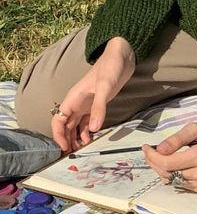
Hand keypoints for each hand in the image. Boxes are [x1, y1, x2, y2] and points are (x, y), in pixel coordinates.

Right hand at [51, 37, 134, 151]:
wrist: (121, 57)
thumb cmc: (110, 68)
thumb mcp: (104, 86)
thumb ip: (99, 107)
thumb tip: (93, 129)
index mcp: (73, 98)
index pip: (58, 119)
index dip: (58, 135)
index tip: (64, 148)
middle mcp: (77, 104)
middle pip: (66, 126)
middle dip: (67, 140)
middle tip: (73, 155)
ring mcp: (86, 106)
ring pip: (76, 126)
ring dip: (76, 138)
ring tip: (82, 151)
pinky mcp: (96, 106)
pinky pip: (87, 123)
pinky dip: (87, 133)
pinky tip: (91, 139)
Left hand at [142, 122, 196, 191]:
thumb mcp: (194, 129)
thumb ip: (176, 139)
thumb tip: (159, 149)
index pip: (167, 163)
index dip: (152, 156)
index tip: (145, 147)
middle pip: (166, 173)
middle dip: (152, 161)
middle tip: (148, 151)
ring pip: (170, 180)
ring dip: (159, 168)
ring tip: (157, 156)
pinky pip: (178, 184)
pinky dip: (169, 175)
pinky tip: (168, 165)